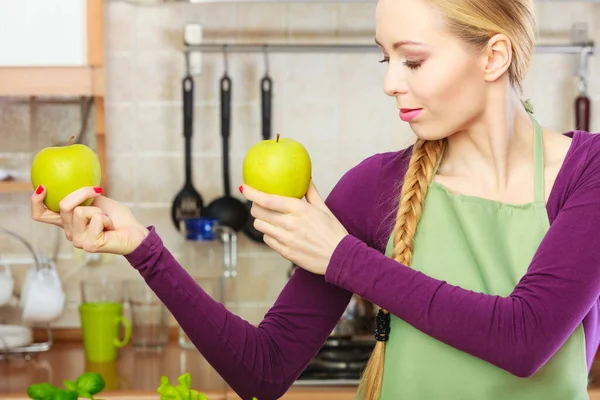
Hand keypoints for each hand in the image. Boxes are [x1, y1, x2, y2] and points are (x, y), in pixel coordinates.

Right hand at [31, 186, 148, 254]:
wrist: (135, 232)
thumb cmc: (117, 217)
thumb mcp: (96, 201)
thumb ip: (81, 197)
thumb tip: (69, 177)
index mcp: (68, 222)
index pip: (40, 215)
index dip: (36, 202)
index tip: (43, 186)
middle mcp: (69, 232)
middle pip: (63, 205)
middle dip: (82, 192)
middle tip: (97, 190)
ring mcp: (78, 240)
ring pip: (79, 211)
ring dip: (99, 210)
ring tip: (106, 219)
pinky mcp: (89, 244)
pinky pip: (95, 219)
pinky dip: (106, 218)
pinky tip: (111, 228)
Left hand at [240, 180, 347, 274]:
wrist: (340, 257)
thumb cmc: (334, 232)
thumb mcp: (324, 209)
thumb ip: (311, 192)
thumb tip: (306, 178)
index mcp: (299, 209)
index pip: (267, 199)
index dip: (252, 193)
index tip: (244, 188)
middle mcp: (290, 223)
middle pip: (258, 212)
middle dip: (255, 206)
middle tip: (260, 205)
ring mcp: (286, 239)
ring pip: (260, 226)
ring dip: (262, 221)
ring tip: (270, 219)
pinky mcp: (285, 252)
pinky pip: (267, 240)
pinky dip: (269, 234)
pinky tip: (277, 232)